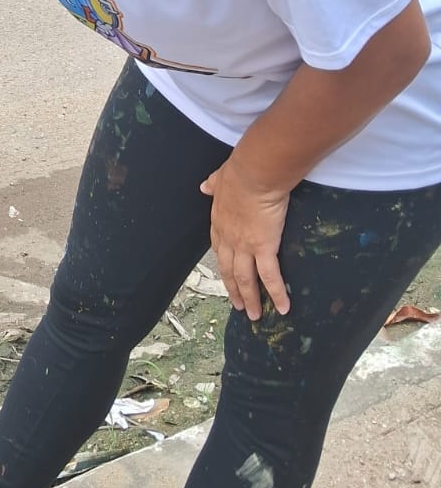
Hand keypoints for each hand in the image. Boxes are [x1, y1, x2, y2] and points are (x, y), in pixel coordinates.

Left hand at [202, 154, 291, 320]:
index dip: (223, 264)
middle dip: (233, 290)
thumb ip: (213, 184)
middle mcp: (228, 239)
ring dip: (250, 299)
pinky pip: (270, 277)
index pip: (219, 249)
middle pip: (228, 270)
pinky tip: (283, 308)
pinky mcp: (263, 248)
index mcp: (219, 223)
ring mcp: (244, 246)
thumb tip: (204, 186)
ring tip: (254, 315)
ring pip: (245, 279)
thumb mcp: (220, 178)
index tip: (226, 275)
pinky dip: (276, 294)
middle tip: (237, 306)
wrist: (254, 174)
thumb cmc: (240, 172)